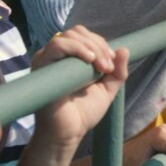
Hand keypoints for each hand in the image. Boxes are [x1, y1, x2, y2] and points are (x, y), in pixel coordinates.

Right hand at [1, 27, 127, 165]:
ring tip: (100, 67)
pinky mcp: (41, 65)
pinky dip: (76, 48)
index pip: (85, 36)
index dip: (101, 44)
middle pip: (78, 32)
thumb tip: (124, 49)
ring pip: (69, 36)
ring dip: (90, 47)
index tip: (112, 62)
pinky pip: (57, 45)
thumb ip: (117, 71)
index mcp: (71, 58)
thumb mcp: (107, 89)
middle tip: (107, 67)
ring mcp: (48, 59)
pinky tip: (89, 60)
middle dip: (98, 45)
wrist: (68, 133)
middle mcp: (57, 56)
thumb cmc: (83, 112)